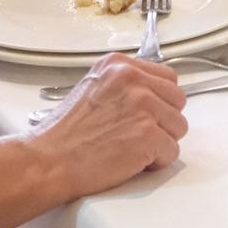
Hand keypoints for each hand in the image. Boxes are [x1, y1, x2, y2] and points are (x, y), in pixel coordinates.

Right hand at [33, 54, 186, 197]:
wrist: (49, 161)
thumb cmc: (65, 135)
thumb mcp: (93, 89)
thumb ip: (123, 86)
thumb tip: (152, 95)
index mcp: (118, 65)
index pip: (166, 77)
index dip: (159, 102)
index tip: (147, 115)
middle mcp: (132, 79)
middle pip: (177, 99)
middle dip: (164, 121)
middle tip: (139, 135)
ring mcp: (142, 105)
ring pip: (179, 126)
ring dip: (161, 142)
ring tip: (132, 148)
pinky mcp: (148, 134)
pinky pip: (172, 151)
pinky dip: (156, 162)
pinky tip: (132, 161)